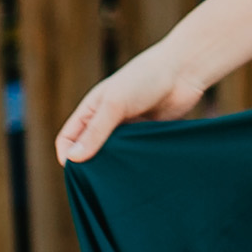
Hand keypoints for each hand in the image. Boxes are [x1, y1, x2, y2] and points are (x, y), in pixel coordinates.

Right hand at [54, 44, 205, 165]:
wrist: (184, 70)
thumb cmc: (145, 79)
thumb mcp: (115, 104)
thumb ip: (96, 131)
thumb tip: (72, 159)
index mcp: (91, 110)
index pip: (68, 139)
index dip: (68, 155)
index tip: (77, 172)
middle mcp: (106, 120)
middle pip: (89, 150)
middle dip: (90, 164)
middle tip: (100, 180)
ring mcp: (127, 128)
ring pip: (113, 154)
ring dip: (114, 165)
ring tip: (119, 177)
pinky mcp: (147, 135)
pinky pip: (135, 153)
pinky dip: (134, 162)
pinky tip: (138, 171)